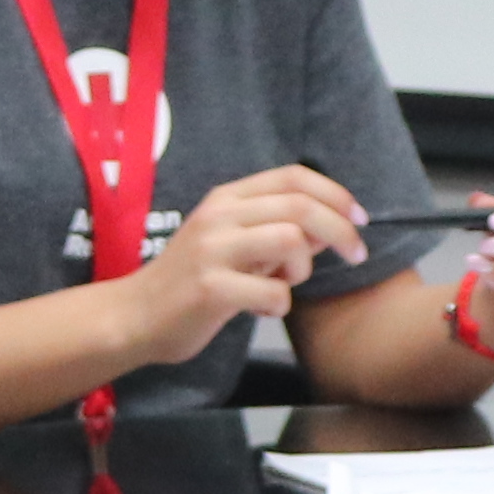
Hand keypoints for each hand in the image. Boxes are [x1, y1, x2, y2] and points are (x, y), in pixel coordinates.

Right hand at [133, 167, 364, 359]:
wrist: (134, 316)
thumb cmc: (191, 282)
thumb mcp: (232, 243)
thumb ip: (276, 230)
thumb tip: (333, 224)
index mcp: (226, 198)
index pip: (294, 176)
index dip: (335, 194)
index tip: (359, 219)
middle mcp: (219, 215)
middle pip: (300, 206)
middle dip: (340, 230)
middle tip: (357, 255)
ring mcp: (211, 250)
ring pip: (290, 241)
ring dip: (302, 268)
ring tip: (281, 284)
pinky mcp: (210, 288)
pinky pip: (274, 294)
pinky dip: (279, 305)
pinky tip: (257, 309)